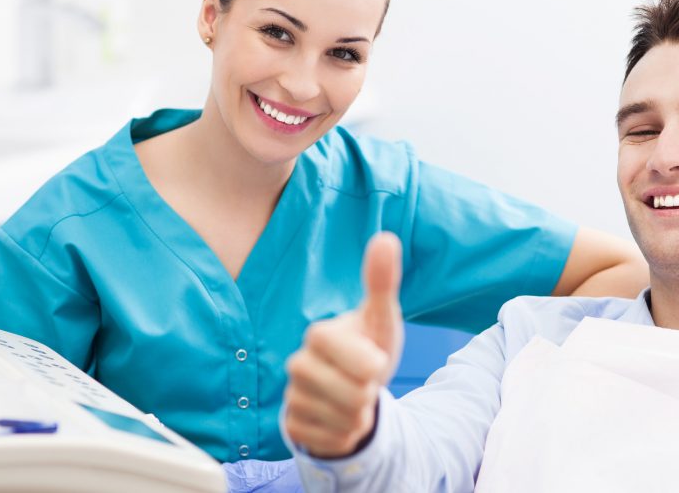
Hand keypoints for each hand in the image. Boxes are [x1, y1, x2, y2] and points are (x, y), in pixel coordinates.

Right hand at [283, 232, 403, 457]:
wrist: (352, 388)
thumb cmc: (368, 347)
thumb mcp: (381, 318)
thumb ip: (382, 281)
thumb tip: (386, 238)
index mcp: (319, 334)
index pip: (355, 360)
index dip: (372, 364)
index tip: (372, 357)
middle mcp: (298, 364)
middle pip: (353, 395)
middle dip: (369, 393)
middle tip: (362, 381)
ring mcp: (292, 397)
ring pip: (345, 420)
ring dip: (360, 414)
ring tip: (353, 397)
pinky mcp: (293, 427)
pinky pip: (334, 440)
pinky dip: (347, 434)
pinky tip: (341, 418)